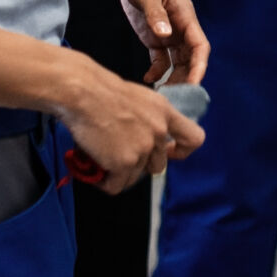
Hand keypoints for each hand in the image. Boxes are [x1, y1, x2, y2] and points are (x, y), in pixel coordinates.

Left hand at [55, 0, 209, 84]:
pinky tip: (146, 80)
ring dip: (172, 79)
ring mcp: (168, 32)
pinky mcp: (155, 36)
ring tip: (162, 95)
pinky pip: (160, 60)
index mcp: (185, 15)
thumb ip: (155, 15)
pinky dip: (156, 72)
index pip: (200, 46)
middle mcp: (180, 26)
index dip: (199, 66)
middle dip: (185, 79)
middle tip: (175, 98)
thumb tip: (166, 35)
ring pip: (177, 62)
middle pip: (190, 59)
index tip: (194, 84)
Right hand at [56, 64, 204, 190]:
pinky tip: (94, 172)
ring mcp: (143, 147)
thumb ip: (150, 118)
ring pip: (135, 177)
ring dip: (119, 173)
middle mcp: (159, 131)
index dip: (181, 151)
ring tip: (101, 160)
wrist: (82, 93)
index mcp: (164, 112)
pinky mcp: (124, 162)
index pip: (194, 138)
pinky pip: (116, 185)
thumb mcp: (139, 97)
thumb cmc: (101, 91)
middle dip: (139, 164)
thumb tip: (145, 136)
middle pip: (158, 165)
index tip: (168, 153)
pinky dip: (104, 182)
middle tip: (118, 156)